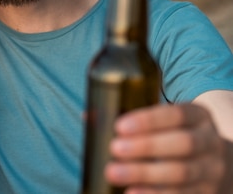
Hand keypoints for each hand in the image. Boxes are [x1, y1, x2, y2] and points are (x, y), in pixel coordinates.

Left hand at [105, 103, 231, 193]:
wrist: (211, 161)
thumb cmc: (172, 135)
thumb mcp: (163, 121)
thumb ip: (131, 117)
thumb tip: (88, 116)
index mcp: (197, 116)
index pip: (177, 114)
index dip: (149, 120)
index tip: (119, 126)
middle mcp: (210, 142)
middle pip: (183, 144)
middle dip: (146, 146)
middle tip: (114, 149)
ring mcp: (211, 170)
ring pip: (182, 173)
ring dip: (145, 174)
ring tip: (113, 173)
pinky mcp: (206, 192)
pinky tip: (132, 193)